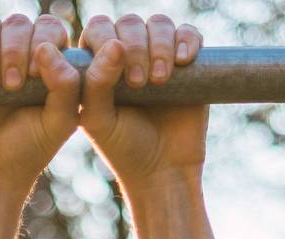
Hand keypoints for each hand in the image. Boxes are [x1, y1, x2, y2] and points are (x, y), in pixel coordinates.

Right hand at [0, 13, 80, 196]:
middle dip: (14, 49)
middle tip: (11, 86)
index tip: (33, 76)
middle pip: (17, 24)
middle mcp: (18, 54)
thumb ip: (67, 87)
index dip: (41, 42)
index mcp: (48, 63)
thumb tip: (45, 48)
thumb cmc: (29, 149)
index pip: (48, 29)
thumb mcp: (58, 123)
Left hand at [78, 13, 205, 197]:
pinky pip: (188, 33)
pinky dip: (187, 40)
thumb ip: (95, 83)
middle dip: (136, 47)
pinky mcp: (187, 63)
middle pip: (130, 23)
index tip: (121, 79)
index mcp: (99, 64)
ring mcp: (158, 55)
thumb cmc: (125, 148)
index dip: (108, 42)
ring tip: (161, 80)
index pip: (100, 29)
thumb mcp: (100, 120)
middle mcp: (128, 54)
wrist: (163, 170)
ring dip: (160, 45)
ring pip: (159, 24)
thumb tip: (114, 44)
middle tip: (140, 83)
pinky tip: (184, 61)